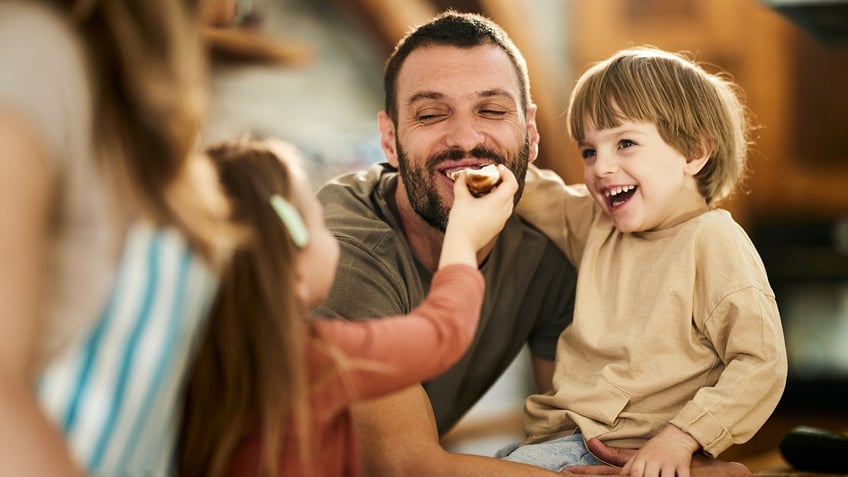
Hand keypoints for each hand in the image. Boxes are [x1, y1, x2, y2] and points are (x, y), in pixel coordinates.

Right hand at [447, 165, 517, 251]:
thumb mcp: (460, 199)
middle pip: (511, 192)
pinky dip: (498, 203)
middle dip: (503, 182)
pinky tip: (484, 203)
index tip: (498, 168)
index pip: (512, 183)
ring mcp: (502, 221)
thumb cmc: (462, 221)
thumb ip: (461, 184)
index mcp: (498, 202)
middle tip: (492, 176)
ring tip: (487, 190)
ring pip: (508, 202)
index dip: (507, 173)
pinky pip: (502, 211)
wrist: (462, 243)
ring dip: (501, 193)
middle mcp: (504, 211)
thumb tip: (462, 176)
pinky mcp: (497, 227)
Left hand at [562, 438, 752, 476]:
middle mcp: (646, 463)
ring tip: (653, 475)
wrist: (680, 436)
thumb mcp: (633, 454)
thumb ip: (612, 455)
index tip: (567, 472)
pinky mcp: (681, 467)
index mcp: (634, 462)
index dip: (588, 472)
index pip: (609, 472)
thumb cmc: (653, 449)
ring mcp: (664, 465)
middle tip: (615, 476)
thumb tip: (591, 443)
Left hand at [618, 425, 696, 476]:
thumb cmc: (656, 447)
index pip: (635, 471)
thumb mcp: (641, 453)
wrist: (677, 435)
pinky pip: (683, 476)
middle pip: (650, 476)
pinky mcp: (683, 463)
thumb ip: (630, 465)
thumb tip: (621, 476)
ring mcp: (669, 461)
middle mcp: (655, 459)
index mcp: (643, 457)